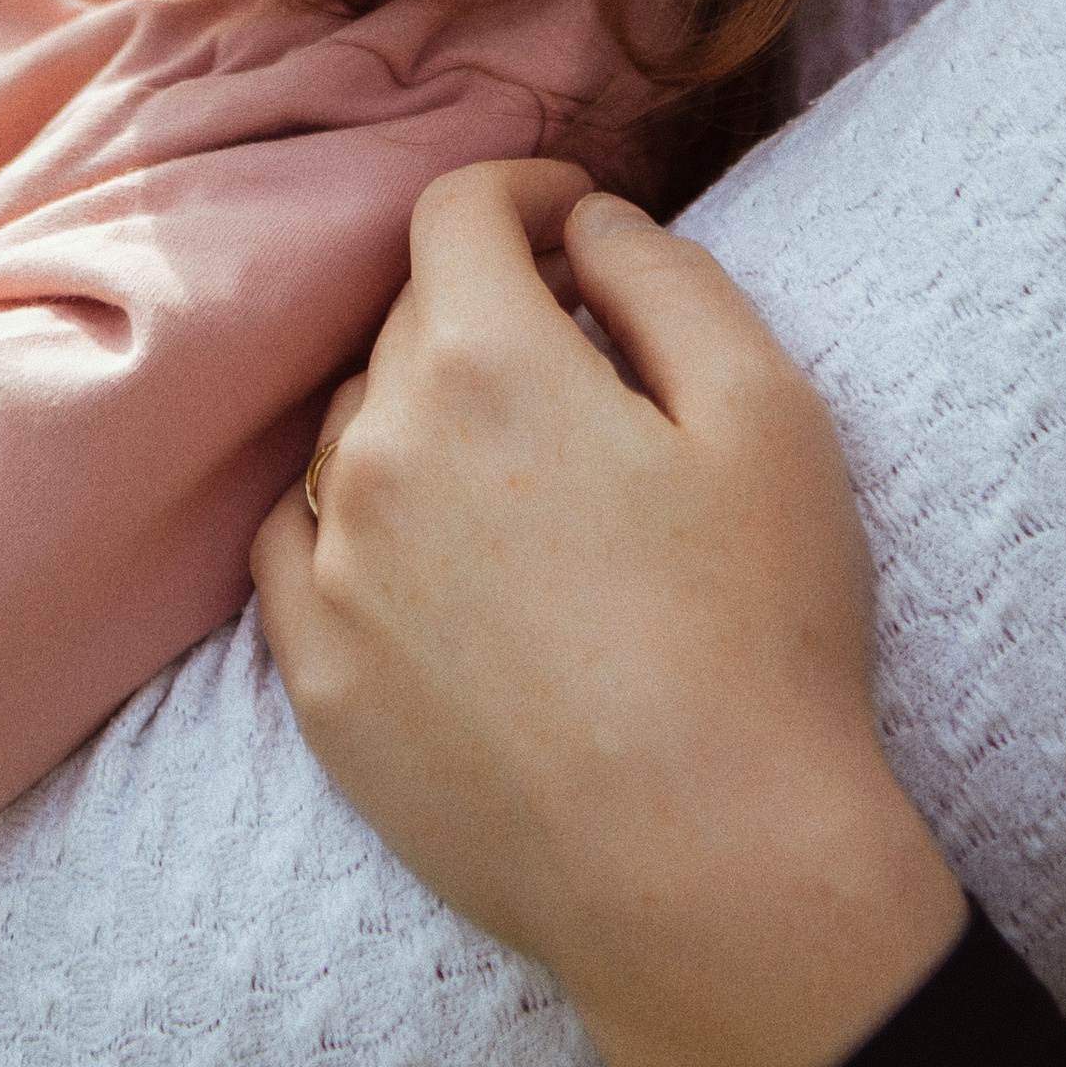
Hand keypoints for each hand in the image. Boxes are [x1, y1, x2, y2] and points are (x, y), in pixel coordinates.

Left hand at [253, 163, 966, 1066]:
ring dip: (424, 420)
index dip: (522, 193)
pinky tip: (434, 561)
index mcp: (485, 365)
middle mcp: (378, 452)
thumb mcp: (769, 413)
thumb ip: (667, 278)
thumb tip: (588, 226)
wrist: (709, 873)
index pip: (454, 211)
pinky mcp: (319, 683)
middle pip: (406, 323)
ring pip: (353, 436)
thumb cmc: (764, 637)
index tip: (576, 222)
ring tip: (524, 480)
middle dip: (487, 312)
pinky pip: (296, 554)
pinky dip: (355, 526)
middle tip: (582, 363)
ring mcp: (332, 573)